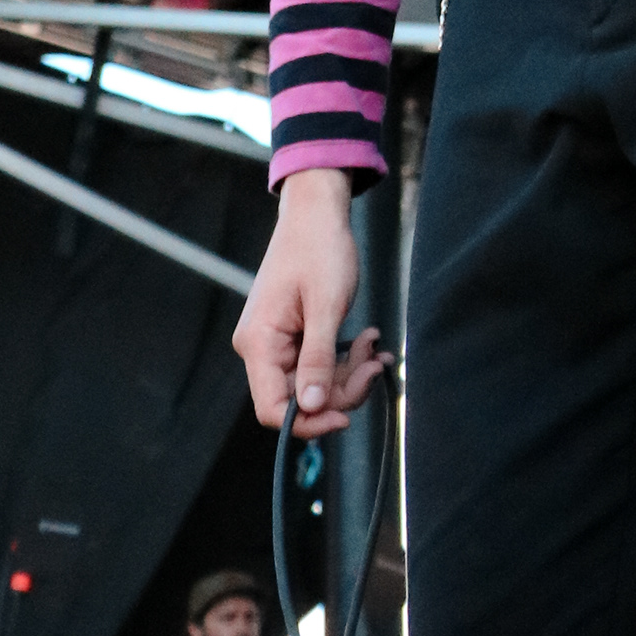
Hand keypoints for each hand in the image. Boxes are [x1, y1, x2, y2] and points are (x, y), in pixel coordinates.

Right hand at [233, 170, 391, 437]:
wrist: (317, 213)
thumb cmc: (320, 250)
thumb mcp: (326, 306)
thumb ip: (318, 359)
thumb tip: (313, 407)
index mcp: (259, 344)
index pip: (273, 409)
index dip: (309, 422)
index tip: (347, 415)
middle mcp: (261, 349)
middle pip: (299, 399)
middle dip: (342, 389)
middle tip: (376, 365)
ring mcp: (277, 343)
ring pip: (314, 383)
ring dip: (350, 372)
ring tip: (374, 345)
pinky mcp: (294, 336)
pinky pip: (319, 363)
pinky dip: (346, 358)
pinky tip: (368, 342)